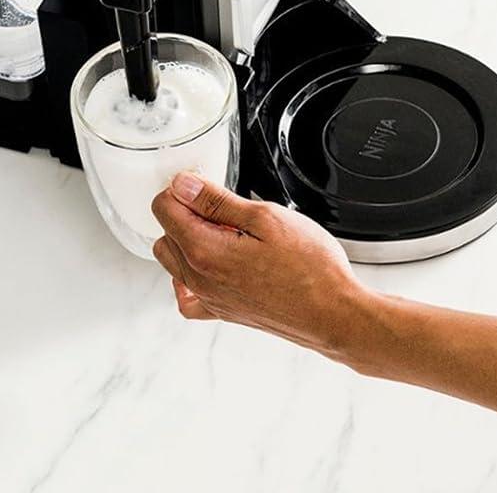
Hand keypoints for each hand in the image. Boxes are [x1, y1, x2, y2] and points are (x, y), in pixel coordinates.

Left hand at [151, 172, 372, 358]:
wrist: (332, 312)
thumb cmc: (310, 267)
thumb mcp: (265, 217)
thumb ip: (216, 201)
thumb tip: (182, 186)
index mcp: (205, 251)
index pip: (164, 210)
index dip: (183, 188)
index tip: (205, 184)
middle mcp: (200, 279)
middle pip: (166, 235)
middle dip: (185, 213)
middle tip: (221, 205)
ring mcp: (210, 299)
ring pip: (175, 262)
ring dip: (190, 240)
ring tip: (228, 230)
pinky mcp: (224, 312)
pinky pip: (189, 294)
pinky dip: (191, 276)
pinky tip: (216, 262)